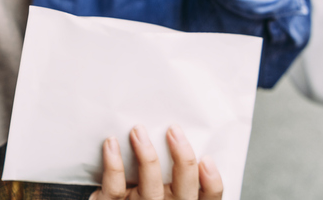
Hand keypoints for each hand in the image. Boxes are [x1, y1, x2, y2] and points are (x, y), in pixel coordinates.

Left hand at [90, 125, 222, 199]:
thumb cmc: (141, 188)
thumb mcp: (164, 183)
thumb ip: (175, 167)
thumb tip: (178, 131)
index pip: (207, 198)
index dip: (211, 183)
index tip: (207, 159)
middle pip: (182, 194)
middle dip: (183, 162)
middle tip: (174, 131)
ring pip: (150, 191)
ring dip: (146, 158)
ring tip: (139, 130)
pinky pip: (115, 189)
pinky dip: (113, 165)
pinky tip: (112, 143)